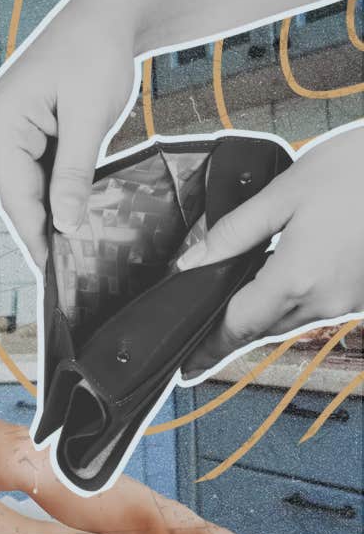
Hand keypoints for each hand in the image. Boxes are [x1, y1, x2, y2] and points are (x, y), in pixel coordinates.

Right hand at [0, 0, 138, 269]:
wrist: (107, 14)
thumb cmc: (97, 52)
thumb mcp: (90, 118)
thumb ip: (74, 175)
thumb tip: (65, 225)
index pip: (14, 193)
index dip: (35, 234)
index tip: (52, 270)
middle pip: (15, 191)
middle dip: (39, 227)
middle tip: (64, 270)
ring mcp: (3, 125)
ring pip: (24, 183)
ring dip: (46, 211)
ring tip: (69, 249)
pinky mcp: (21, 126)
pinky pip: (33, 167)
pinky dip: (52, 189)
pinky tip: (69, 212)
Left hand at [179, 126, 363, 374]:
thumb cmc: (358, 169)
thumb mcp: (283, 194)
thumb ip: (233, 234)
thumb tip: (192, 263)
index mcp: (296, 279)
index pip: (237, 326)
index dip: (208, 346)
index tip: (187, 364)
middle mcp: (327, 300)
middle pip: (263, 326)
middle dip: (232, 327)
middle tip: (202, 333)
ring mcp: (353, 300)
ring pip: (294, 318)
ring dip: (265, 311)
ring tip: (237, 299)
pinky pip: (322, 305)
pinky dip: (297, 297)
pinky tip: (287, 273)